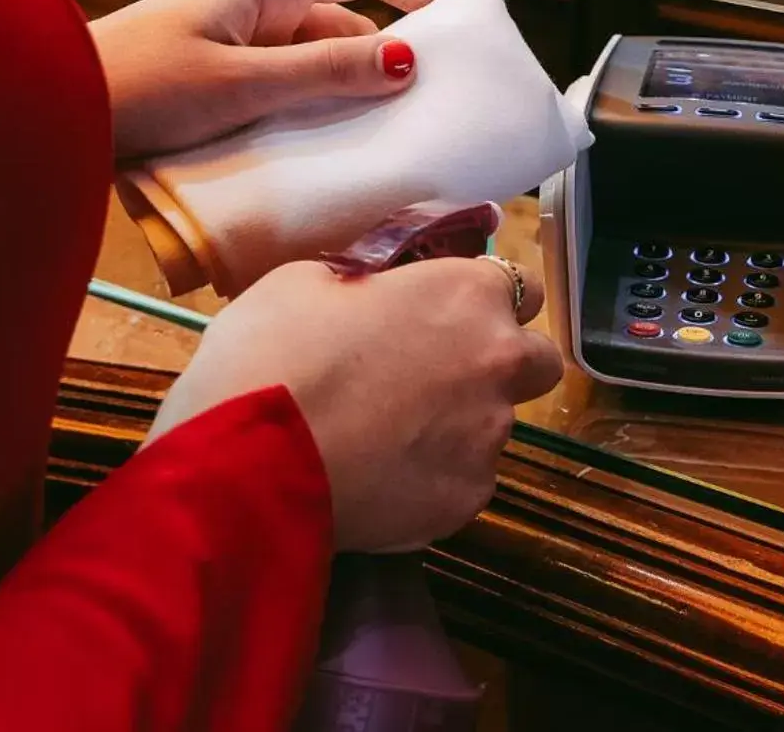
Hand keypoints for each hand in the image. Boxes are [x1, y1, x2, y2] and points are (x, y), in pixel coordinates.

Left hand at [90, 0, 447, 157]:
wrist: (45, 113)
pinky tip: (323, 157)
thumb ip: (323, 73)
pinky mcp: (216, 82)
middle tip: (429, 113)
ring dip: (346, 100)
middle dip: (387, 64)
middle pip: (344, 25)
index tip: (458, 28)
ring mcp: (234, 44)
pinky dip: (309, 118)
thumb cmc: (134, 86)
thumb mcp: (240, 83)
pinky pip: (282, 93)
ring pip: (314, 66)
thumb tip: (405, 60)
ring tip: (383, 146)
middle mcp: (254, 6)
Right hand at [146, 256, 562, 552]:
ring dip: (460, 424)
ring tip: (387, 436)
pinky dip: (432, 478)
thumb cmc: (272, 352)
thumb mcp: (308, 280)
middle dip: (501, 363)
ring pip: (495, 425)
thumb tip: (380, 291)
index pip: (521, 285)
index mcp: (466, 294)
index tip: (450, 311)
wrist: (247, 462)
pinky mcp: (465, 501)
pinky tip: (378, 478)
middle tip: (438, 373)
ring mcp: (488, 438)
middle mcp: (496, 362)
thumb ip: (371, 281)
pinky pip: (462, 481)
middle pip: (537, 360)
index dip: (485, 299)